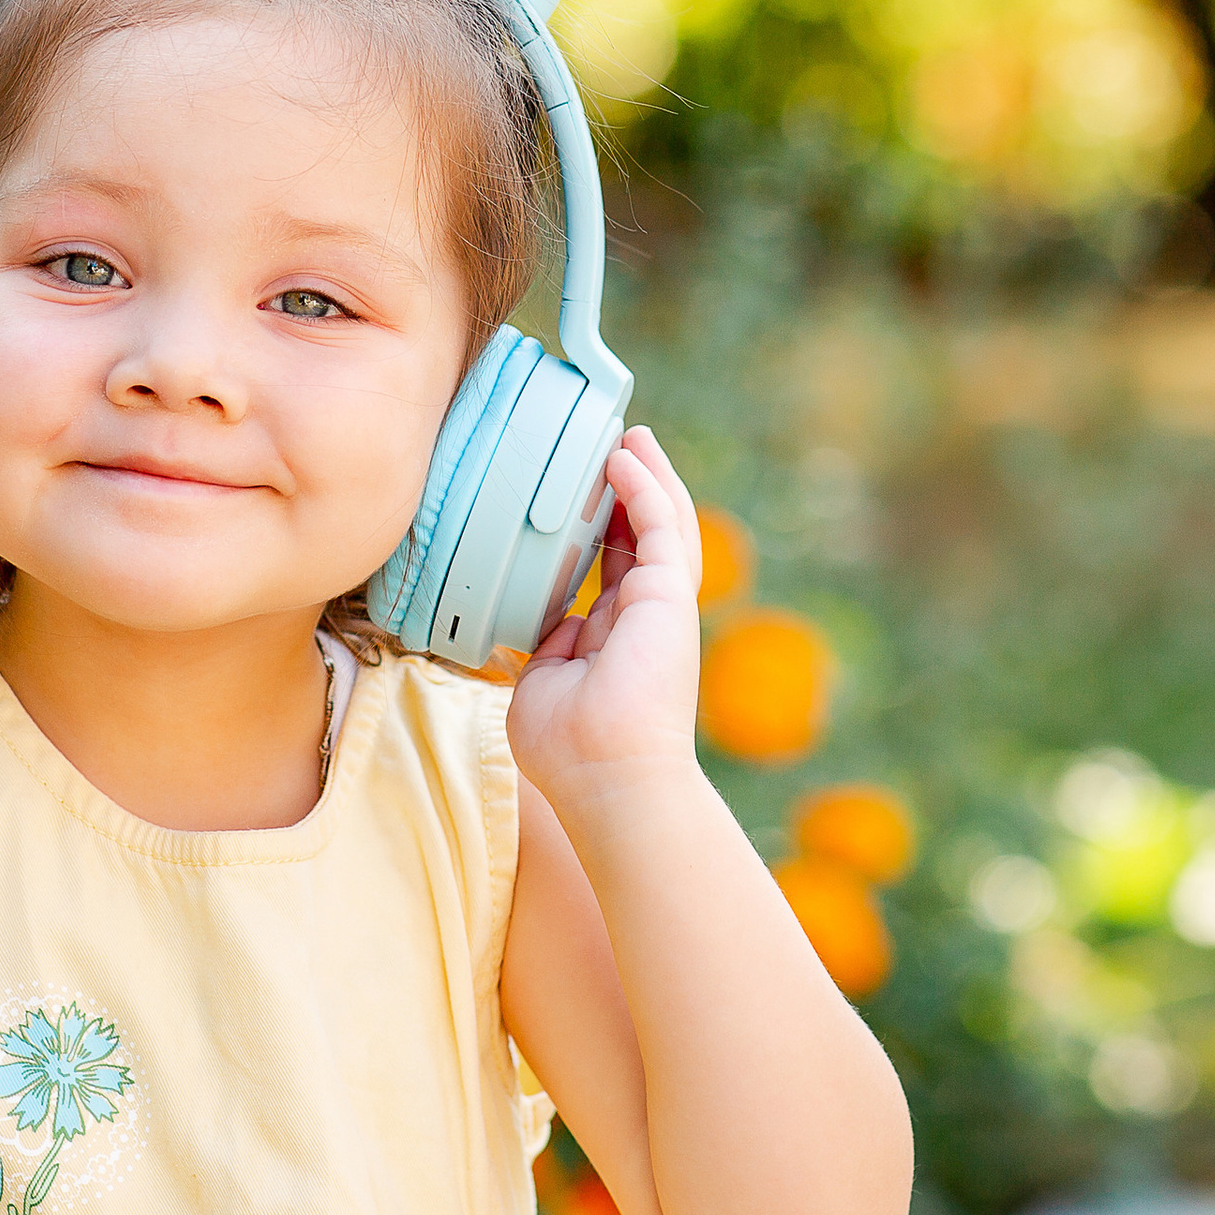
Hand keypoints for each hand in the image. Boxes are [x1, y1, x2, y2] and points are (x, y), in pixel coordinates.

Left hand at [508, 428, 703, 809]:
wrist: (605, 777)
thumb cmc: (571, 749)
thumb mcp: (545, 684)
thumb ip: (550, 648)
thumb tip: (549, 624)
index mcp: (618, 638)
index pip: (615, 571)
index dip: (604, 530)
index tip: (587, 498)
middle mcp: (645, 619)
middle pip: (644, 539)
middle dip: (632, 493)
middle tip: (617, 451)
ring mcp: (662, 607)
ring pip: (664, 525)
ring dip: (648, 477)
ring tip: (630, 438)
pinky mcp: (668, 597)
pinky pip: (659, 526)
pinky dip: (645, 487)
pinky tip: (626, 457)